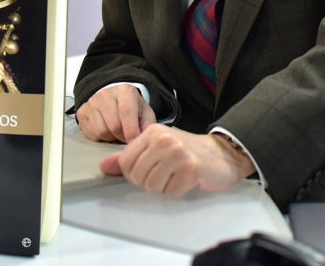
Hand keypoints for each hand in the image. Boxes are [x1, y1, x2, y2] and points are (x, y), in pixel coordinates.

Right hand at [77, 83, 156, 142]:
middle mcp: (106, 94)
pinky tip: (106, 131)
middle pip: (114, 125)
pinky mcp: (82, 112)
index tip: (134, 141)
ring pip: (102, 131)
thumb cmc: (132, 108)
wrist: (114, 99)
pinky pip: (91, 134)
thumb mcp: (145, 113)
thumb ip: (147, 126)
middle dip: (122, 136)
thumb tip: (142, 140)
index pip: (126, 112)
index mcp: (125, 91)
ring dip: (111, 138)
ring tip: (116, 133)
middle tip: (126, 137)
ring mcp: (92, 103)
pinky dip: (100, 138)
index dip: (131, 131)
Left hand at [99, 126, 254, 196]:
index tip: (150, 168)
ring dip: (164, 187)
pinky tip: (187, 179)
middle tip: (167, 173)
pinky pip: (172, 191)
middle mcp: (164, 139)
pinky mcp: (191, 168)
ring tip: (176, 175)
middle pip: (138, 176)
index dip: (134, 173)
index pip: (126, 163)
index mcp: (152, 132)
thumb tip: (104, 167)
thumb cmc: (187, 151)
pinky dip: (179, 190)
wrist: (221, 153)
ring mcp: (178, 153)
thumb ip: (129, 157)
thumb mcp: (156, 147)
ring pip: (153, 186)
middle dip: (150, 181)